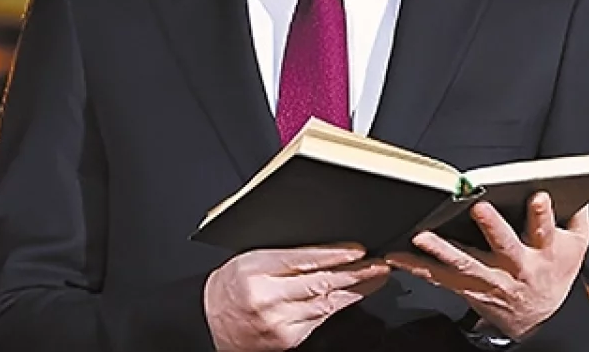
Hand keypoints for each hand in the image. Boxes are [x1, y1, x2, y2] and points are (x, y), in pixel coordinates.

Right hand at [203, 243, 390, 350]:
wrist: (208, 320)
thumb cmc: (230, 284)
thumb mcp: (251, 257)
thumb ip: (284, 255)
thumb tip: (325, 248)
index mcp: (257, 269)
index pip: (304, 259)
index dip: (335, 254)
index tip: (358, 249)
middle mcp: (268, 297)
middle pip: (320, 283)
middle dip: (356, 273)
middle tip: (380, 264)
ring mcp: (279, 322)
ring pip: (326, 304)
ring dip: (355, 290)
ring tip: (375, 277)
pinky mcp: (287, 340)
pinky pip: (319, 321)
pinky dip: (337, 307)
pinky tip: (352, 296)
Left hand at [385, 193, 588, 340]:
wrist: (542, 318)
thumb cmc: (556, 270)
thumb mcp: (578, 244)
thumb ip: (576, 212)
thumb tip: (577, 182)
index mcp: (545, 252)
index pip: (545, 230)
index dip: (543, 214)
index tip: (538, 195)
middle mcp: (517, 267)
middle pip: (504, 247)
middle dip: (493, 228)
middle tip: (478, 208)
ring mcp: (491, 280)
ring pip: (465, 264)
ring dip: (442, 250)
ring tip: (422, 236)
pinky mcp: (468, 289)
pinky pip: (439, 278)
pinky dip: (417, 268)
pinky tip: (396, 257)